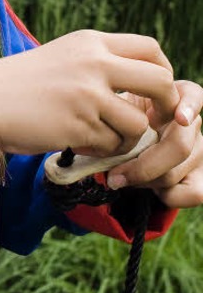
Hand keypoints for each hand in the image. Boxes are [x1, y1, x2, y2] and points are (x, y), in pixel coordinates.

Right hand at [0, 30, 177, 157]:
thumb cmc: (17, 83)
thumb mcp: (61, 56)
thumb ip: (96, 63)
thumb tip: (137, 84)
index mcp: (91, 42)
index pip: (150, 48)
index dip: (162, 71)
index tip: (153, 92)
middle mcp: (94, 63)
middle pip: (160, 81)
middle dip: (165, 106)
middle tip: (153, 120)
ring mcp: (88, 95)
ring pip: (138, 122)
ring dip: (127, 137)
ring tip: (104, 138)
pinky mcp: (78, 125)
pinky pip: (111, 144)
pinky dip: (101, 149)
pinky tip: (79, 143)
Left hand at [107, 80, 202, 208]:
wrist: (125, 146)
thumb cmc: (120, 124)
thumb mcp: (116, 113)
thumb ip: (118, 118)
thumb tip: (100, 144)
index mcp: (174, 98)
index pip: (193, 96)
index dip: (189, 107)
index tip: (179, 117)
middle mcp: (192, 122)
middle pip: (178, 146)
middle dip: (142, 167)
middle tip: (113, 177)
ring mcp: (200, 149)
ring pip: (174, 173)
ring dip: (144, 182)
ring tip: (125, 177)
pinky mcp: (201, 176)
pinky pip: (194, 193)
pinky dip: (168, 196)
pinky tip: (152, 189)